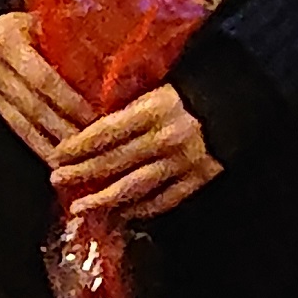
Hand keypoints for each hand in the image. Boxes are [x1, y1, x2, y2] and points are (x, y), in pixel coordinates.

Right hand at [0, 10, 88, 161]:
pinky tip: (58, 159)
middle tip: (94, 145)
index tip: (96, 117)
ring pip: (23, 122)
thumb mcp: (54, 20)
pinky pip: (16, 127)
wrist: (3, 21)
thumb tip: (118, 69)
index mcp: (6, 37)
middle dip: (64, 128)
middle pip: (32, 104)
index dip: (70, 101)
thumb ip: (75, 40)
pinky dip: (39, 145)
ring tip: (80, 160)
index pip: (42, 77)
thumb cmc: (41, 16)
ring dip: (53, 144)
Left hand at [50, 85, 220, 220]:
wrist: (241, 98)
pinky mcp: (199, 178)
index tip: (56, 153)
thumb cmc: (194, 84)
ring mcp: (183, 162)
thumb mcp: (158, 83)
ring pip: (136, 187)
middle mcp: (165, 138)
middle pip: (115, 161)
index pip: (106, 131)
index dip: (79, 145)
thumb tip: (90, 118)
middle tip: (56, 179)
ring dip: (105, 199)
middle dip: (82, 172)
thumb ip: (128, 102)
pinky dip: (142, 208)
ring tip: (80, 207)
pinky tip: (122, 214)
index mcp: (154, 109)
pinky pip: (165, 199)